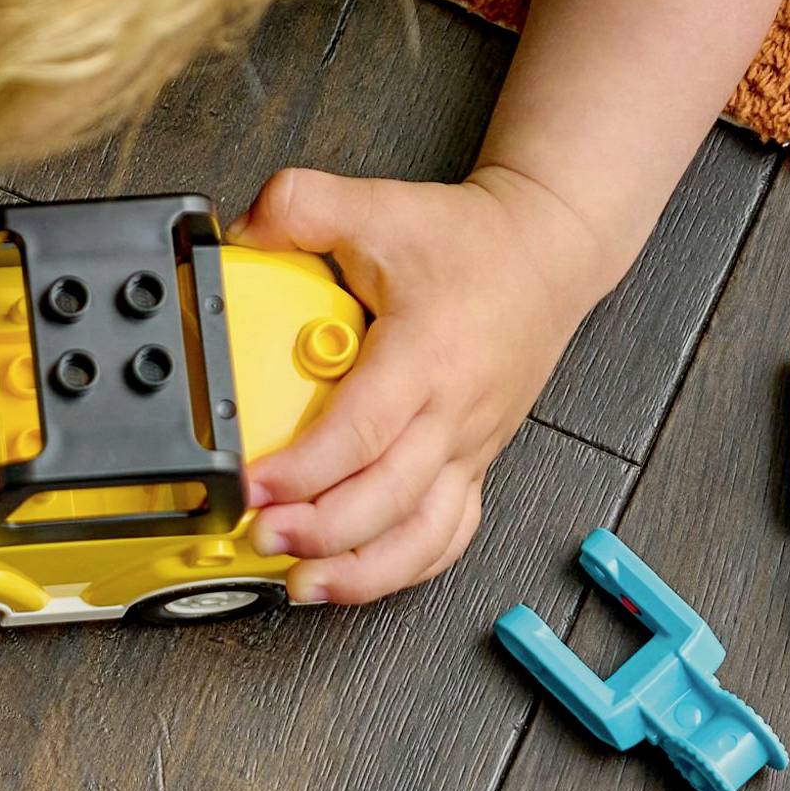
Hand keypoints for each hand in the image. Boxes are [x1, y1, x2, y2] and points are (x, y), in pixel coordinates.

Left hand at [234, 165, 608, 606]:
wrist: (550, 251)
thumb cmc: (472, 242)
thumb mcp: (378, 206)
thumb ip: (300, 207)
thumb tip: (239, 231)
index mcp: (427, 356)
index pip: (362, 432)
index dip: (302, 470)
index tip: (250, 488)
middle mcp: (454, 413)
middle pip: (388, 498)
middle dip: (319, 532)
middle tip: (260, 538)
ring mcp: (468, 447)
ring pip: (424, 535)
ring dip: (362, 572)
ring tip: (301, 585)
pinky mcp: (473, 464)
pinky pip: (446, 536)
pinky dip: (402, 569)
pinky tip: (353, 579)